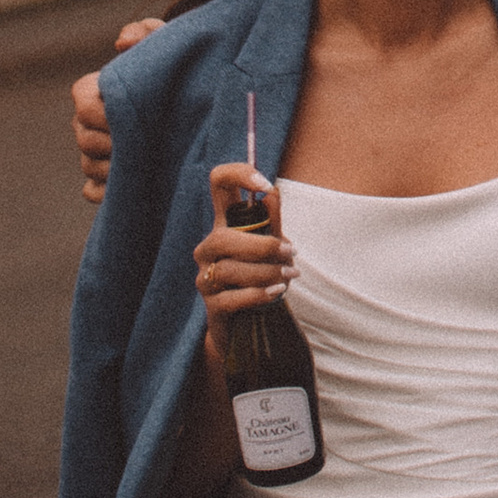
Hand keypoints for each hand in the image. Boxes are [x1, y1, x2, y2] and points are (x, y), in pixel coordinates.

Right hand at [72, 15, 162, 202]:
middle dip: (116, 142)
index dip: (106, 110)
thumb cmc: (176, 72)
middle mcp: (86, 124)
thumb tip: (121, 42)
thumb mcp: (167, 46)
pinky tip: (139, 184)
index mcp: (92, 91)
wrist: (194, 108)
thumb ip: (147, 33)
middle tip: (151, 143)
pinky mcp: (103, 183)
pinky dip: (111, 191)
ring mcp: (91, 155)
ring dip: (118, 167)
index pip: (83, 103)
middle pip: (84, 139)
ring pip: (88, 166)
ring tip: (152, 163)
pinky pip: (93, 192)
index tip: (138, 114)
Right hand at [195, 163, 298, 327]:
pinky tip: (277, 291)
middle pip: (222, 237)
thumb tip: (273, 191)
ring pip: (229, 269)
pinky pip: (232, 297)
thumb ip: (272, 221)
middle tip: (291, 252)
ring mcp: (206, 276)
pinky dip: (259, 293)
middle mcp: (209, 247)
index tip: (265, 185)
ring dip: (266, 272)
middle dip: (262, 246)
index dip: (238, 175)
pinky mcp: (211, 304)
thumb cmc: (260, 274)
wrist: (247, 322)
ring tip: (290, 275)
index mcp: (225, 223)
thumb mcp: (271, 245)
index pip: (218, 183)